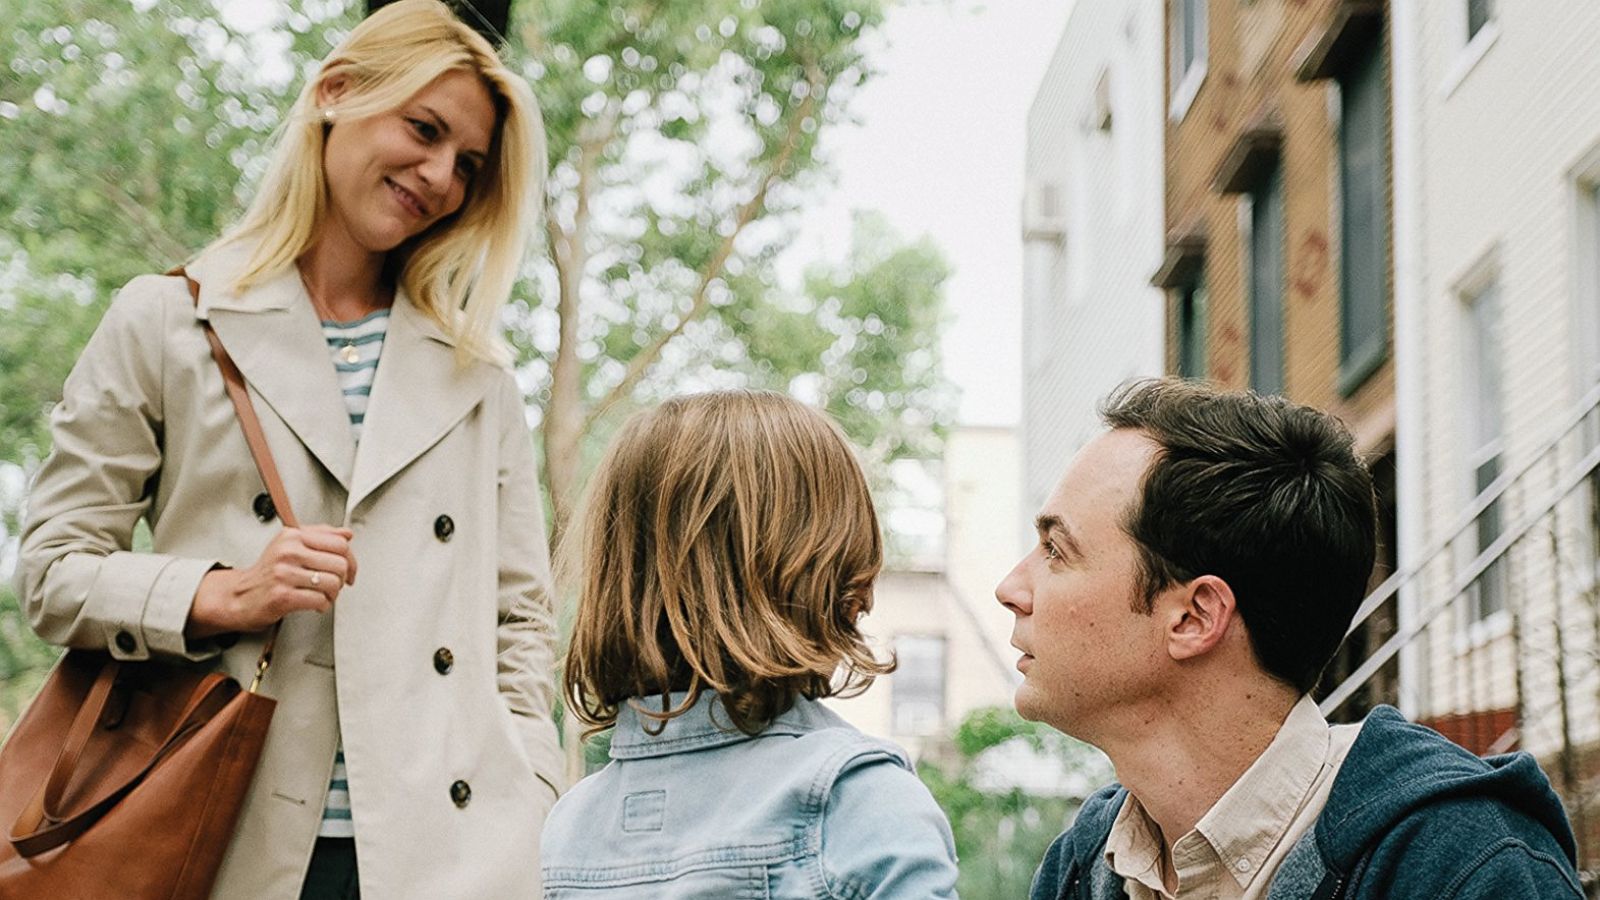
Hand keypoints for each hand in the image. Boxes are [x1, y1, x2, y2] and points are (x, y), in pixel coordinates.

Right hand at [187, 525, 358, 638]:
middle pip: (340, 564)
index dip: (351, 560)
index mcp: (293, 536)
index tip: (349, 570)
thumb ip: (320, 536)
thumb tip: (347, 533)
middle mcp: (288, 552)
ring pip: (333, 583)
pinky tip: (313, 604)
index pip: (339, 543)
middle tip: (333, 585)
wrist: (238, 596)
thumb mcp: (290, 545)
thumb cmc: (267, 573)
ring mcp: (284, 573)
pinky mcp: (282, 596)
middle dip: (342, 579)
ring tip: (322, 595)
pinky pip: (320, 600)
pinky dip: (322, 606)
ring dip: (333, 594)